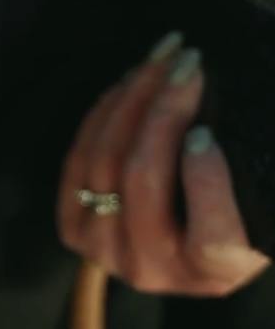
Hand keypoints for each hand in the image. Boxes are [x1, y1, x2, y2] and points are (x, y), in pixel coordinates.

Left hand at [58, 32, 269, 294]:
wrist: (187, 244)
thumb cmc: (246, 211)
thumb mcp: (265, 200)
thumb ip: (257, 171)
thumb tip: (235, 118)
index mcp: (214, 273)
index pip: (214, 238)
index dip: (206, 184)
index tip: (206, 133)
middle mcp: (152, 270)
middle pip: (143, 181)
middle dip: (165, 110)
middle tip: (190, 61)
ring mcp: (103, 249)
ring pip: (104, 161)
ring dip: (134, 97)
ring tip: (164, 55)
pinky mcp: (71, 225)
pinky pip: (80, 157)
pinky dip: (107, 111)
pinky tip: (133, 78)